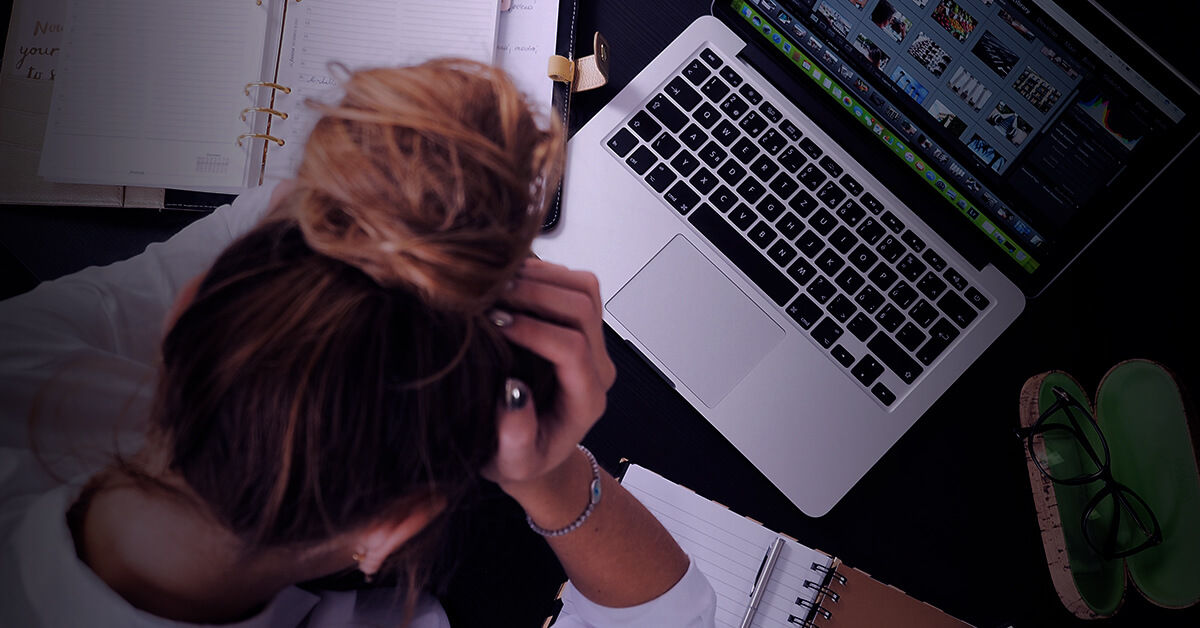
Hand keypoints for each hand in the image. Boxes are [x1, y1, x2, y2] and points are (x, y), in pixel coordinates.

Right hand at [483, 259, 615, 493]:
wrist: (534, 452)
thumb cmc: (521, 459)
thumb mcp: (511, 463)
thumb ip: (515, 437)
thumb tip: (512, 392)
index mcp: (585, 400)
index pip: (572, 349)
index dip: (535, 330)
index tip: (496, 323)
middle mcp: (597, 367)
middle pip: (583, 308)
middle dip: (536, 293)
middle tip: (491, 294)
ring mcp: (592, 343)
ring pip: (584, 288)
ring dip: (542, 277)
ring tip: (498, 283)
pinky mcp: (580, 326)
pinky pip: (574, 284)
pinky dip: (542, 273)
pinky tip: (507, 281)